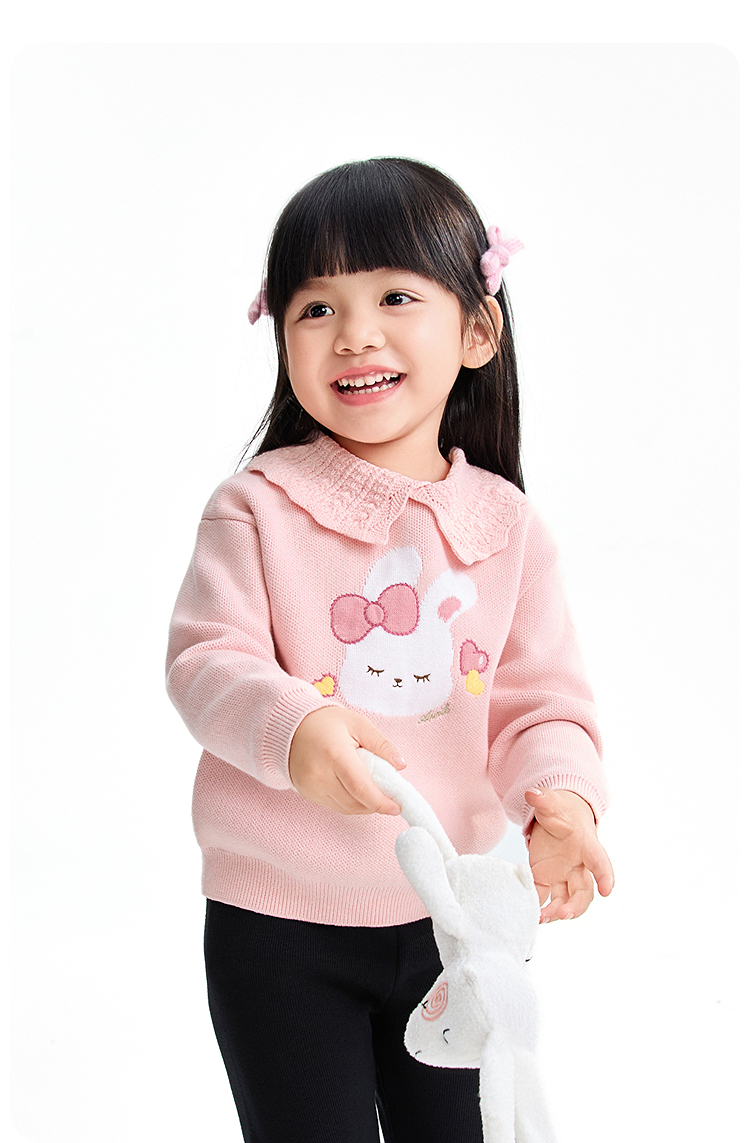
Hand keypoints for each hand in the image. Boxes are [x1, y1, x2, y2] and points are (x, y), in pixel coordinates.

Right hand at [289, 707, 405, 815]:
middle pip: (355, 802)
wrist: (290, 727)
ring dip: (364, 804)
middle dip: (376, 803)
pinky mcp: (307, 794)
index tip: (397, 807)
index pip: (361, 788)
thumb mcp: (358, 724)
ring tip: (372, 788)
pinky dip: (350, 802)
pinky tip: (355, 789)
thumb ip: (381, 744)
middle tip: (389, 794)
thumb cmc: (325, 722)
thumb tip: (401, 765)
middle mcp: (320, 775)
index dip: (381, 802)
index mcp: (335, 755)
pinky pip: (335, 805)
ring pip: (346, 808)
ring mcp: (312, 787)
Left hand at [525, 787, 613, 922]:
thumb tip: (533, 793)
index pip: (598, 860)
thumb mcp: (553, 803)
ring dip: (558, 911)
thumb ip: (545, 800)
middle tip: (565, 913)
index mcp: (586, 845)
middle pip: (584, 890)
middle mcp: (578, 865)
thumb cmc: (562, 812)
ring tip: (544, 918)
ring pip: (567, 899)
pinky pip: (545, 897)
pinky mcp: (545, 879)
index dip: (605, 875)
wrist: (556, 817)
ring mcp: (562, 875)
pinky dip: (539, 907)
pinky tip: (532, 914)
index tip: (608, 890)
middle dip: (577, 904)